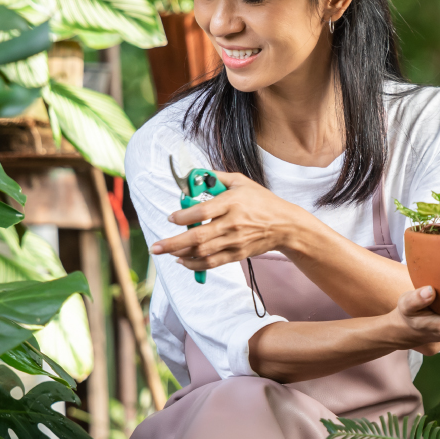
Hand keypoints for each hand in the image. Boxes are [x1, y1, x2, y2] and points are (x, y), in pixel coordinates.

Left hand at [150, 171, 305, 271]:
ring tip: (165, 251)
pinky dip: (195, 264)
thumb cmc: (261, 201)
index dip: (183, 216)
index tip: (171, 218)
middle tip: (155, 246)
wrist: (284, 225)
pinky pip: (212, 263)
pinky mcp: (237, 254)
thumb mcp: (241, 182)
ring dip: (180, 254)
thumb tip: (195, 173)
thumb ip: (217, 177)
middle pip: (198, 236)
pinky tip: (182, 261)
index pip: (202, 211)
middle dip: (173, 243)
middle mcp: (232, 223)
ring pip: (202, 252)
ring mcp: (235, 241)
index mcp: (232, 202)